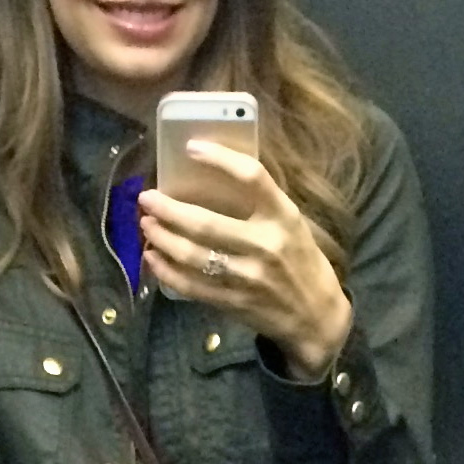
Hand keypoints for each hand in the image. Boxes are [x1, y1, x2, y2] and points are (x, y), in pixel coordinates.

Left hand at [138, 142, 353, 381]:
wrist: (316, 315)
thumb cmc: (301, 260)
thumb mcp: (291, 224)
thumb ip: (260, 204)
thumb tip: (210, 178)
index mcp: (284, 216)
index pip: (252, 177)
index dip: (220, 159)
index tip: (191, 147)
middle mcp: (266, 245)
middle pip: (206, 223)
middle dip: (169, 209)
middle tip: (147, 198)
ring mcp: (248, 277)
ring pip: (192, 256)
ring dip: (162, 238)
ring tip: (147, 224)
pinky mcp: (234, 302)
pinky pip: (191, 285)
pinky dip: (166, 271)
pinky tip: (153, 257)